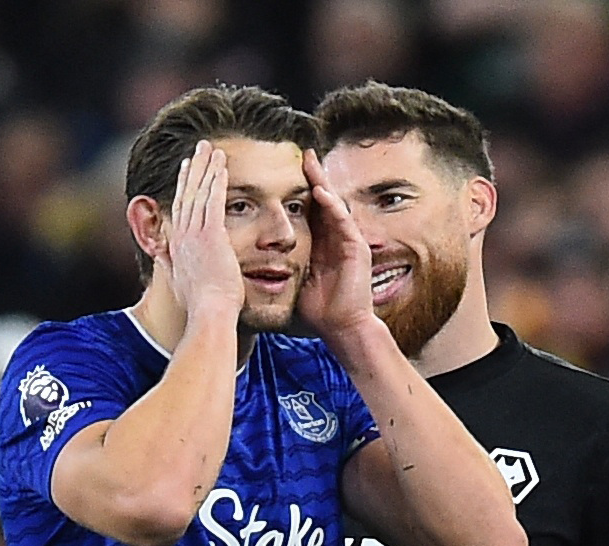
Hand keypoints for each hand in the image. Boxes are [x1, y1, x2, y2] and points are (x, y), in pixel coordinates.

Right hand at [161, 140, 244, 322]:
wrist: (209, 314)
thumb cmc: (200, 307)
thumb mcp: (179, 284)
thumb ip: (171, 266)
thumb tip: (161, 258)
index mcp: (177, 245)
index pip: (180, 208)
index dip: (183, 186)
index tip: (187, 169)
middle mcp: (183, 235)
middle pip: (186, 193)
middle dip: (193, 168)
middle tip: (199, 148)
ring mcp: (196, 234)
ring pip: (200, 192)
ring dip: (206, 168)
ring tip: (212, 149)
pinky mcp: (211, 235)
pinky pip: (214, 201)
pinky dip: (216, 181)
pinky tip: (221, 165)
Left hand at [295, 148, 377, 340]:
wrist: (340, 328)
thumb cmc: (317, 309)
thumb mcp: (293, 277)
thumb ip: (281, 261)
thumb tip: (251, 255)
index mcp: (320, 243)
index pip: (309, 209)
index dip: (299, 189)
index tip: (283, 170)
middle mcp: (336, 238)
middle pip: (324, 200)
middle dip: (313, 176)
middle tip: (302, 153)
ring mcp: (348, 241)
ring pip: (335, 205)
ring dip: (323, 183)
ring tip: (311, 162)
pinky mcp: (357, 249)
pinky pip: (344, 222)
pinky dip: (333, 206)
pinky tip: (321, 192)